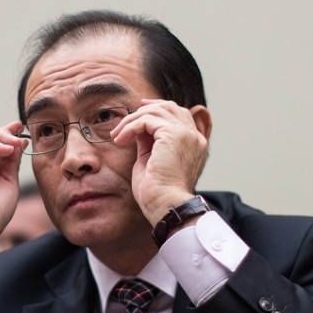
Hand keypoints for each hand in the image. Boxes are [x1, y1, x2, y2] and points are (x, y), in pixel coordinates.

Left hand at [110, 99, 210, 224]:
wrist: (165, 205)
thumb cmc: (158, 193)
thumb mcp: (152, 160)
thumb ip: (149, 142)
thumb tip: (139, 129)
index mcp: (194, 143)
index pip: (179, 114)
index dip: (158, 109)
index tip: (139, 112)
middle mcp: (195, 136)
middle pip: (169, 107)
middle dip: (145, 109)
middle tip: (125, 120)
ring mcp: (186, 134)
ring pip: (156, 111)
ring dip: (132, 120)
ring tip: (118, 136)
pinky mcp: (173, 134)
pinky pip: (147, 120)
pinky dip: (130, 126)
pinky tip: (121, 140)